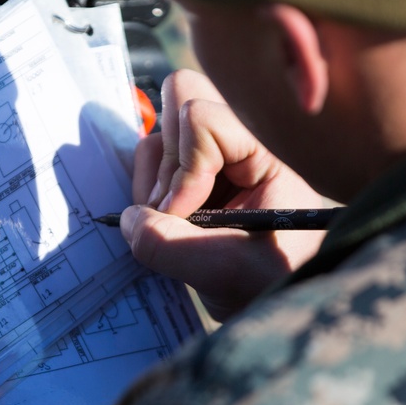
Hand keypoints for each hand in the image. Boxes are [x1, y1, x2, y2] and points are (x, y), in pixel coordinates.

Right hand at [120, 69, 327, 320]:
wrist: (277, 305)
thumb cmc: (271, 281)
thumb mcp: (225, 269)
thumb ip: (169, 243)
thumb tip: (128, 218)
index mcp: (265, 151)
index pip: (204, 119)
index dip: (186, 168)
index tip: (185, 215)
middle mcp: (237, 144)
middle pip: (180, 100)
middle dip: (167, 160)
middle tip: (175, 211)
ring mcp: (211, 160)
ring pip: (158, 138)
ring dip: (152, 186)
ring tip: (174, 228)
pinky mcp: (189, 180)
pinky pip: (149, 166)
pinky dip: (146, 197)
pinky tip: (169, 228)